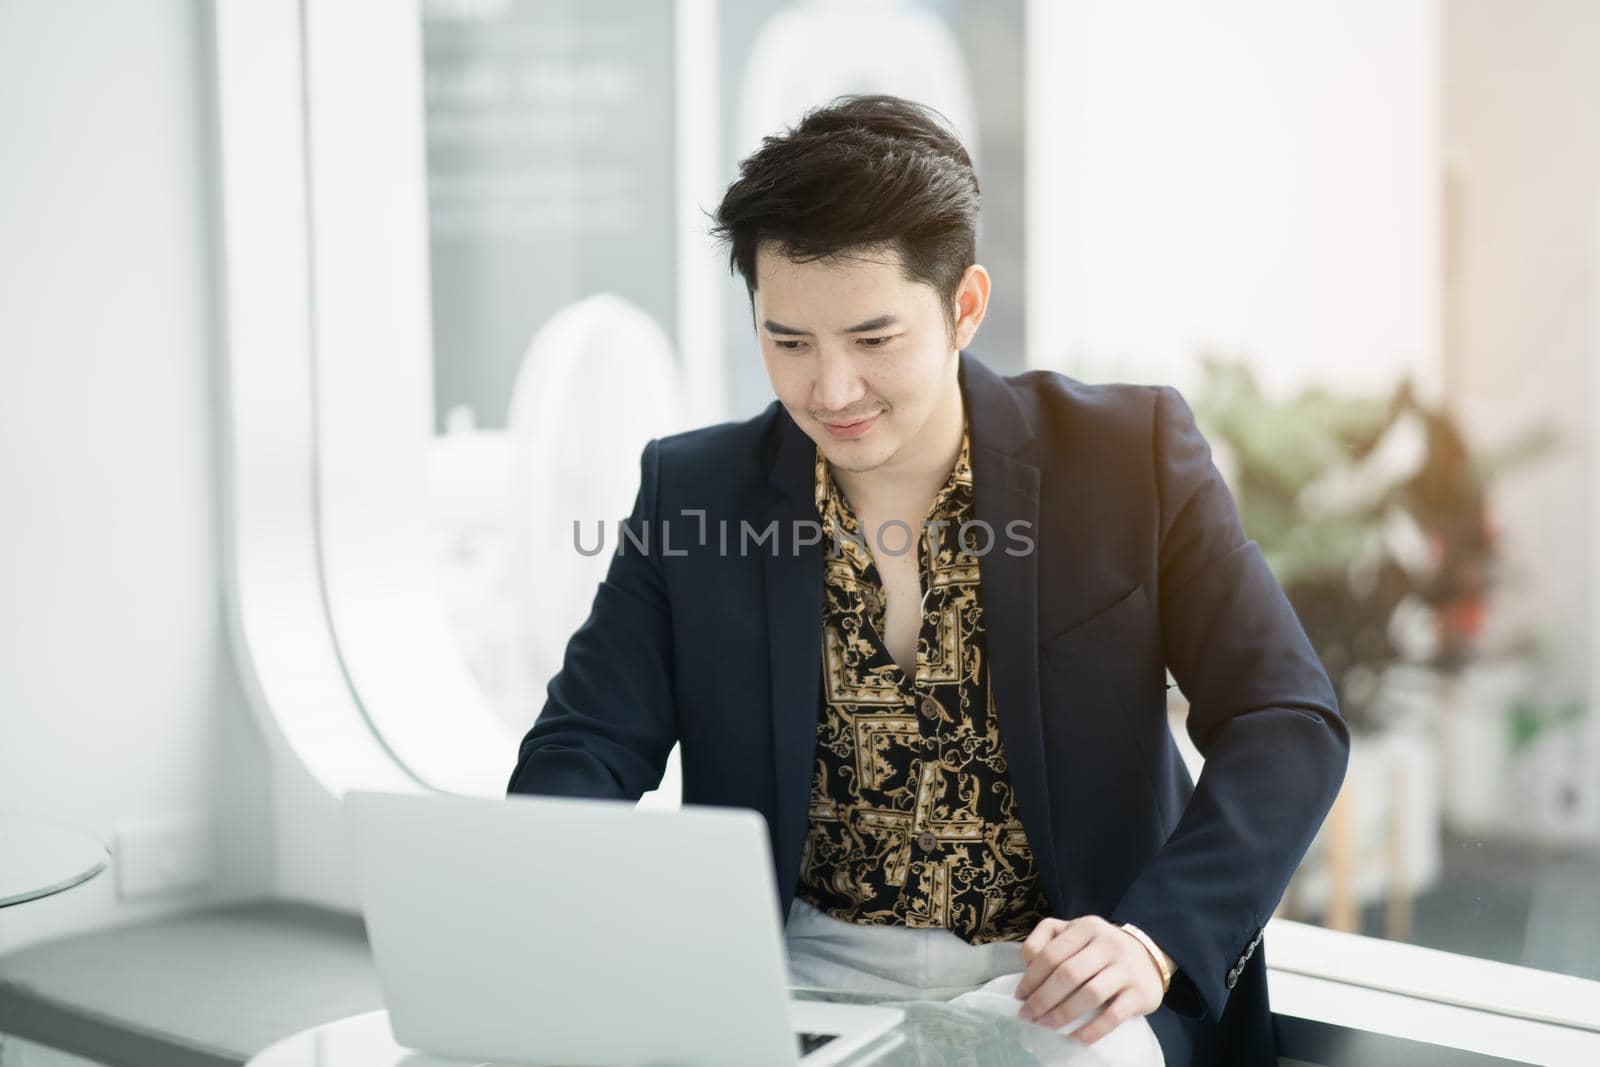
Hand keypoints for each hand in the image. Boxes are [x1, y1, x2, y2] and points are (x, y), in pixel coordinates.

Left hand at [1012, 915, 1164, 1044]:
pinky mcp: (1140, 993)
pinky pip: (1113, 1015)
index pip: (1051, 953)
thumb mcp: (1074, 932)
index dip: (1031, 977)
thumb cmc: (1099, 948)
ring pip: (1089, 994)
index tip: (1019, 995)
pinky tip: (1076, 1037)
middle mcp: (1108, 943)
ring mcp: (1126, 968)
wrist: (1148, 958)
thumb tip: (1027, 964)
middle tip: (1028, 1015)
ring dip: (1063, 1014)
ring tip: (1046, 1025)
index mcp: (1086, 927)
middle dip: (1043, 998)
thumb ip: (1047, 938)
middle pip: (1068, 974)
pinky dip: (1092, 1030)